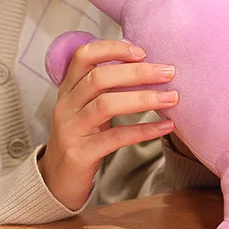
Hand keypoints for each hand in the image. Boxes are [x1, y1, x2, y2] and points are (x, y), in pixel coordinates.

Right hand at [38, 40, 177, 209]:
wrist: (56, 180)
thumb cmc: (81, 137)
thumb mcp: (85, 107)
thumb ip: (104, 86)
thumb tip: (145, 64)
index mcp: (68, 88)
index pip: (83, 55)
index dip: (112, 48)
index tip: (142, 51)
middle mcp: (66, 105)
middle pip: (99, 78)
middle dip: (137, 72)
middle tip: (168, 72)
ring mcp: (71, 129)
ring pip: (106, 104)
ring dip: (143, 98)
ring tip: (172, 98)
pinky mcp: (80, 154)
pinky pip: (115, 138)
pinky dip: (143, 130)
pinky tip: (165, 127)